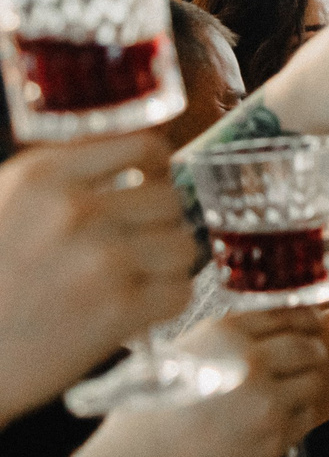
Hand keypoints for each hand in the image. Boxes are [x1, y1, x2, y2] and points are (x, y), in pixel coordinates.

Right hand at [0, 132, 196, 420]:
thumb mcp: (1, 202)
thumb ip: (58, 179)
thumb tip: (128, 162)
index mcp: (42, 175)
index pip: (143, 146)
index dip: (157, 168)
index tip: (152, 183)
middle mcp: (75, 210)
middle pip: (170, 201)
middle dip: (159, 224)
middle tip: (137, 246)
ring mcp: (101, 259)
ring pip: (182, 246)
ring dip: (166, 265)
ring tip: (133, 280)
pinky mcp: (118, 310)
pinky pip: (180, 292)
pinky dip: (165, 303)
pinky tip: (135, 308)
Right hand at [70, 309, 328, 456]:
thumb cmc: (147, 416)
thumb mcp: (176, 357)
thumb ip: (222, 339)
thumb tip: (269, 327)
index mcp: (222, 335)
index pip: (285, 314)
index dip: (304, 319)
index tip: (311, 323)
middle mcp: (251, 363)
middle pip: (309, 348)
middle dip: (311, 352)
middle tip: (305, 360)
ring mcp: (268, 402)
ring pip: (314, 381)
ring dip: (303, 386)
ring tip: (277, 395)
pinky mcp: (277, 438)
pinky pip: (306, 417)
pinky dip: (295, 416)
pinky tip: (267, 422)